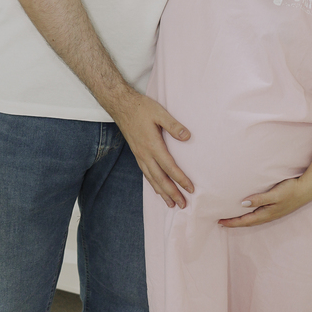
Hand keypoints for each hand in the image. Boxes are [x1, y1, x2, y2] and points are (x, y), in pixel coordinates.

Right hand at [113, 91, 194, 208]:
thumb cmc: (141, 108)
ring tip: (171, 204)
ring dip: (162, 193)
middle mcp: (145, 154)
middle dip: (172, 193)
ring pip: (152, 179)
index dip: (180, 179)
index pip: (169, 167)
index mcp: (152, 145)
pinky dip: (153, 185)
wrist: (121, 106)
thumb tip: (187, 137)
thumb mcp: (160, 113)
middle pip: (160, 179)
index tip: (191, 189)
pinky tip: (158, 190)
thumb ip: (174, 125)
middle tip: (183, 205)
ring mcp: (140, 156)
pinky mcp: (137, 154)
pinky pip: (146, 174)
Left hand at [218, 175, 311, 227]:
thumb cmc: (291, 190)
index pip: (244, 221)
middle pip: (247, 222)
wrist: (307, 189)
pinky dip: (249, 215)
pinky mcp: (275, 208)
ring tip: (231, 218)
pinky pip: (258, 215)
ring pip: (252, 219)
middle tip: (221, 221)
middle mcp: (268, 215)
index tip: (219, 221)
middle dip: (234, 223)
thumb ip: (259, 199)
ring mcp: (272, 212)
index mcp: (266, 214)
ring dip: (241, 220)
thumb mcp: (274, 194)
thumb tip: (243, 204)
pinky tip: (247, 211)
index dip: (232, 222)